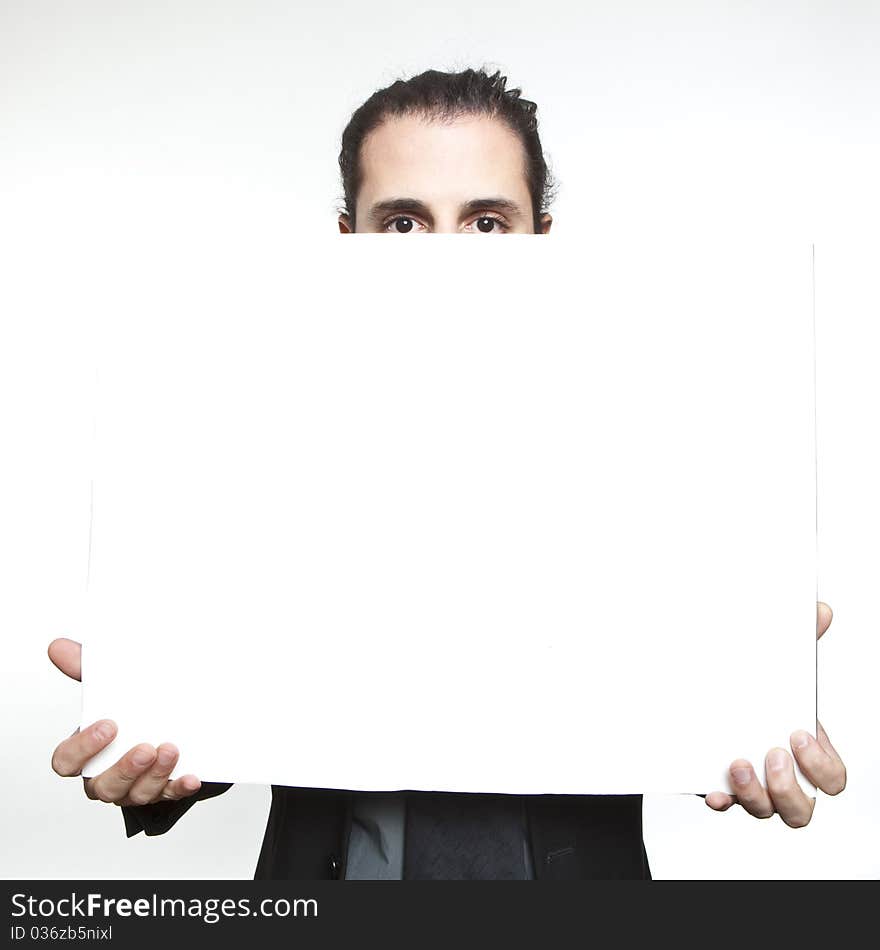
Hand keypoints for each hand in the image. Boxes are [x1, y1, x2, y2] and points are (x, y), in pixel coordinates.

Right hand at [48, 638, 200, 805]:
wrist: (174, 715)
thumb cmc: (132, 707)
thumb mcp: (110, 686)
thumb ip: (85, 668)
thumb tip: (58, 647)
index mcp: (87, 751)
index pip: (67, 762)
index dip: (83, 749)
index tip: (108, 725)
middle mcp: (107, 775)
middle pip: (102, 787)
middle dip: (125, 769)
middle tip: (146, 747)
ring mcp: (135, 786)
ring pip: (137, 794)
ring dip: (154, 775)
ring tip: (171, 750)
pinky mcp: (165, 789)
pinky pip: (170, 796)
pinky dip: (179, 787)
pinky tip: (191, 777)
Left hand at [704, 602, 845, 826]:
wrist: (711, 699)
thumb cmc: (759, 692)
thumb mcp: (779, 668)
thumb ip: (800, 643)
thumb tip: (818, 612)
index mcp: (806, 752)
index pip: (831, 778)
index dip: (821, 765)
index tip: (798, 733)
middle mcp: (783, 778)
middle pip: (802, 809)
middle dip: (789, 787)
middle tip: (773, 754)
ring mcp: (753, 788)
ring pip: (765, 811)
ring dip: (754, 794)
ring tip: (737, 763)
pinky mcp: (722, 788)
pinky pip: (725, 805)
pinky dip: (721, 799)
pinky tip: (713, 790)